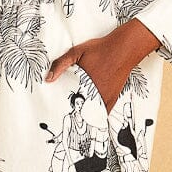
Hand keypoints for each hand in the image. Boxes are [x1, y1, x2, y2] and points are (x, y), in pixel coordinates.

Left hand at [45, 19, 161, 112]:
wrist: (124, 48)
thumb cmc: (100, 49)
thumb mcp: (76, 52)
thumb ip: (61, 64)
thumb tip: (48, 79)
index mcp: (84, 84)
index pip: (70, 103)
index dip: (64, 110)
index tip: (58, 114)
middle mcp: (95, 93)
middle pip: (81, 111)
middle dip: (73, 116)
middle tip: (66, 119)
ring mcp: (105, 96)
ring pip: (93, 114)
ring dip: (85, 117)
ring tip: (77, 122)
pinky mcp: (113, 96)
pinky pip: (105, 111)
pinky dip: (98, 116)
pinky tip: (92, 120)